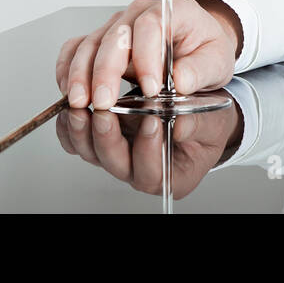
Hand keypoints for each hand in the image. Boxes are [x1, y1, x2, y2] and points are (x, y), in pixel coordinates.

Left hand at [54, 102, 244, 198]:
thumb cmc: (209, 122)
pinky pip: (79, 140)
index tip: (151, 120)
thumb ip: (196, 124)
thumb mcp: (213, 121)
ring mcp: (120, 157)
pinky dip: (71, 125)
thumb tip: (177, 124)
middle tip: (105, 113)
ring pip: (92, 153)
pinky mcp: (105, 141)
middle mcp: (140, 171)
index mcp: (170, 177)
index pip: (150, 172)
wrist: (200, 111)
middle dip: (106, 139)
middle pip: (115, 164)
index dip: (147, 147)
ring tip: (81, 107)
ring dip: (83, 131)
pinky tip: (72, 105)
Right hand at [56, 0, 243, 109]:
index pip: (151, 25)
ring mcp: (117, 25)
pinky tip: (69, 91)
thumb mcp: (217, 60)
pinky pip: (76, 48)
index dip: (147, 57)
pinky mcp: (101, 40)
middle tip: (104, 103)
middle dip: (106, 72)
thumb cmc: (205, 47)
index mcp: (172, 9)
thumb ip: (200, 70)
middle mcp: (139, 12)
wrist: (197, 40)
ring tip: (80, 102)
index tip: (151, 88)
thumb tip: (179, 82)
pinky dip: (68, 69)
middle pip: (114, 36)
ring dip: (81, 74)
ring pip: (90, 43)